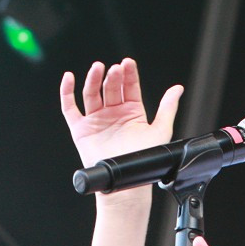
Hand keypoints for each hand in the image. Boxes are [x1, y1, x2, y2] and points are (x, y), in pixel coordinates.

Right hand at [60, 58, 182, 169]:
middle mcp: (113, 113)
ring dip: (93, 79)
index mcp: (132, 112)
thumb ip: (168, 108)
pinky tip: (69, 78)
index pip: (129, 86)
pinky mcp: (80, 129)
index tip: (128, 63)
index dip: (128, 74)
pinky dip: (66, 92)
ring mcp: (96, 120)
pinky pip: (69, 108)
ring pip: (91, 93)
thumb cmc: (143, 161)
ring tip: (98, 68)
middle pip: (110, 87)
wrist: (125, 182)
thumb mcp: (160, 130)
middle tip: (115, 70)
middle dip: (112, 77)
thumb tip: (177, 88)